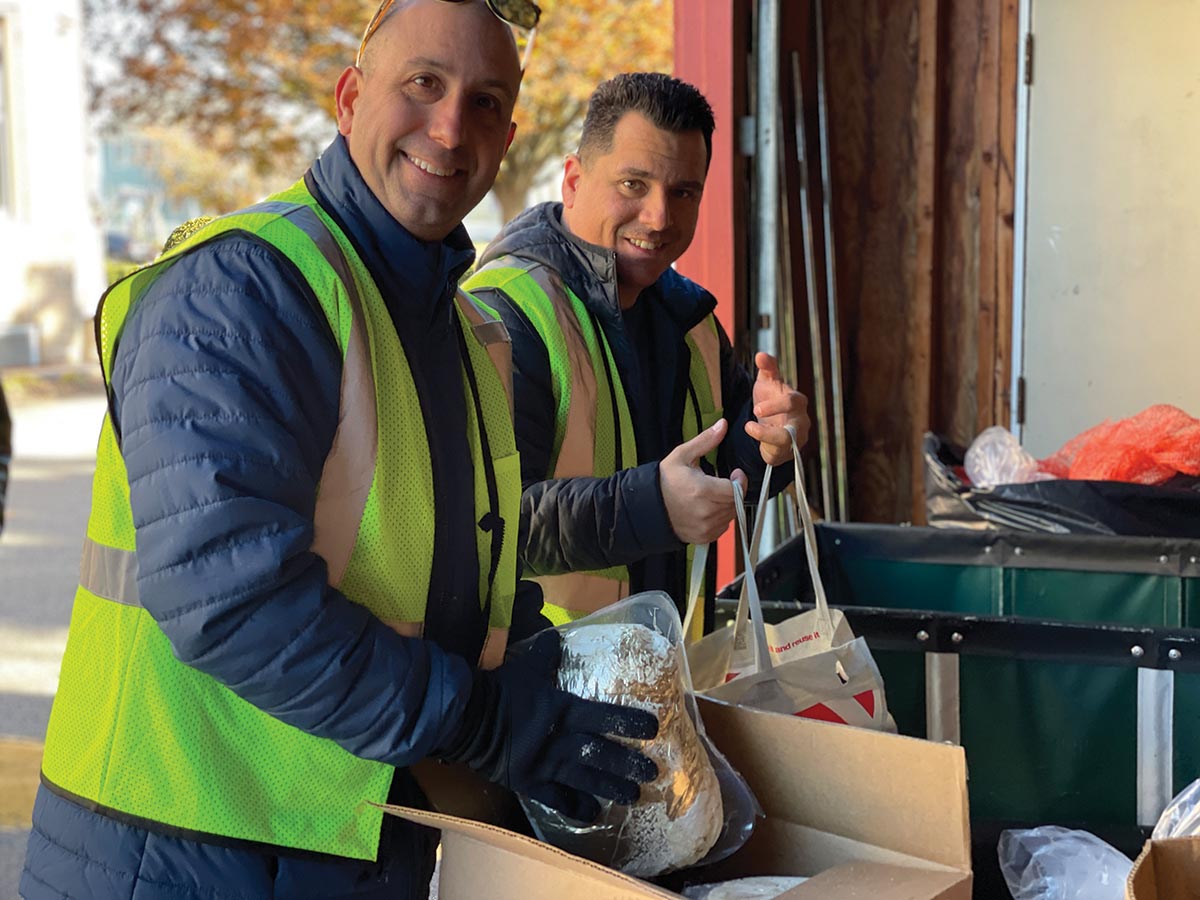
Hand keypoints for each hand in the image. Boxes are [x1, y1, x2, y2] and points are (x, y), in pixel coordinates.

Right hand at [440, 630, 658, 822]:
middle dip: (627, 763)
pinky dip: (575, 807)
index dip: (628, 722)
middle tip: (651, 772)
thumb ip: (546, 654)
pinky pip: (557, 800)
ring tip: (634, 795)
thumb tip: (557, 636)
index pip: (603, 715)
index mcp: (562, 709)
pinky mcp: (530, 783)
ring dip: (611, 787)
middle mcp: (559, 739)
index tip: (652, 729)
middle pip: (600, 753)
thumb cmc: (500, 690)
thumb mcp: (525, 667)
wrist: (466, 718)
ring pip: (585, 779)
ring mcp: (545, 764)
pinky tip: (593, 814)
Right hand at [659, 419, 748, 544]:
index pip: (737, 489)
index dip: (739, 480)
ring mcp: (705, 527)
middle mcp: (706, 512)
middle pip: (736, 502)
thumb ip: (706, 441)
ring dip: (727, 504)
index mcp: (703, 490)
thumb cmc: (663, 482)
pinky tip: (707, 508)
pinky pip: (723, 527)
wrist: (647, 507)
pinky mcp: (704, 536)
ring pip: (731, 515)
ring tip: (711, 495)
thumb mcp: (682, 456)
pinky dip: (720, 517)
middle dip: (733, 491)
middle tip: (720, 483)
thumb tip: (722, 425)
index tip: (735, 474)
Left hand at [744, 352, 810, 465]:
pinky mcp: (786, 454)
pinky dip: (765, 450)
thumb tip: (761, 355)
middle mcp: (801, 422)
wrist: (771, 421)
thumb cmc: (772, 398)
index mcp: (797, 402)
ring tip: (750, 430)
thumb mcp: (768, 382)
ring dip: (767, 440)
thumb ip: (767, 368)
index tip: (756, 409)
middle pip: (795, 428)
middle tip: (751, 423)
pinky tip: (757, 445)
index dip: (776, 405)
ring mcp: (796, 439)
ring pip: (786, 444)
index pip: (793, 402)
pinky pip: (777, 455)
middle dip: (773, 428)